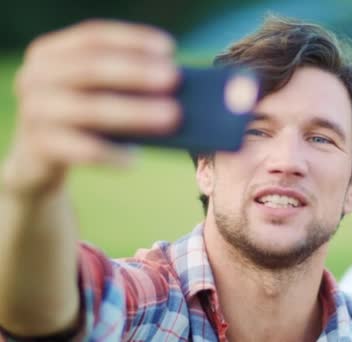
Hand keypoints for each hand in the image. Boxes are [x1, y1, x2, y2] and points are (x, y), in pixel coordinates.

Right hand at [2, 19, 180, 197]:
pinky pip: (81, 150)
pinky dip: (111, 154)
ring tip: (171, 117)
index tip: (169, 49)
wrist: (37, 161)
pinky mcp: (39, 147)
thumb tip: (176, 84)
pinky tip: (135, 160)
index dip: (132, 40)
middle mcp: (36, 76)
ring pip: (90, 109)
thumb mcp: (95, 93)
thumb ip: (122, 82)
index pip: (93, 37)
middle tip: (174, 79)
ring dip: (134, 112)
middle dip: (136, 72)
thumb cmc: (80, 118)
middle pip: (91, 67)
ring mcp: (34, 112)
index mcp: (51, 53)